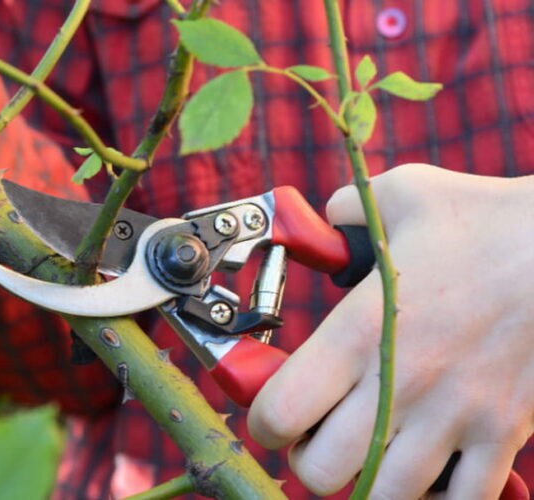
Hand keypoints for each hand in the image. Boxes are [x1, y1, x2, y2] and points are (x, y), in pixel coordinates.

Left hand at [247, 164, 533, 498]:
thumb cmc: (489, 222)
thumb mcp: (402, 195)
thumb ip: (345, 210)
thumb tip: (323, 223)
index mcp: (361, 330)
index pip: (280, 412)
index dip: (262, 422)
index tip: (271, 412)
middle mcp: (400, 383)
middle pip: (321, 471)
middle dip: (308, 459)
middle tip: (318, 435)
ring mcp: (455, 416)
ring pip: (384, 496)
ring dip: (366, 482)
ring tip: (369, 453)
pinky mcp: (503, 434)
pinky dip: (437, 498)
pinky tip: (427, 471)